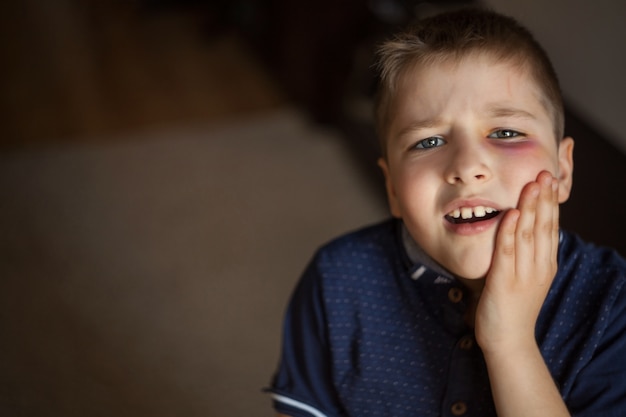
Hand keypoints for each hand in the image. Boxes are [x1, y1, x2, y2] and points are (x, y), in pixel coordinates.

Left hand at [475, 170, 558, 353]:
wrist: (508, 341)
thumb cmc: (512, 306)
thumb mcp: (526, 276)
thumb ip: (526, 253)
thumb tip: (525, 228)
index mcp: (545, 265)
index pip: (550, 227)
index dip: (550, 203)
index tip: (549, 179)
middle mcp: (538, 267)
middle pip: (543, 227)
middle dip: (544, 199)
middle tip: (544, 173)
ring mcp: (523, 275)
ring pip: (529, 235)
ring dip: (531, 208)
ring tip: (532, 184)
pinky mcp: (504, 282)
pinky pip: (508, 253)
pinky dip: (510, 232)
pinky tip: (513, 214)